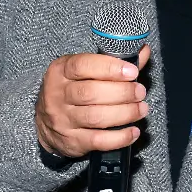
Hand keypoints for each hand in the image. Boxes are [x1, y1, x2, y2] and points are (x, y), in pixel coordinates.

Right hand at [36, 45, 150, 158]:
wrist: (48, 124)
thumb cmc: (73, 90)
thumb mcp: (85, 71)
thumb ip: (114, 62)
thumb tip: (143, 51)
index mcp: (60, 71)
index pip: (82, 66)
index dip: (110, 68)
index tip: (132, 71)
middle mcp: (58, 94)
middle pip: (91, 93)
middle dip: (122, 92)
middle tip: (140, 92)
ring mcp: (63, 119)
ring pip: (96, 117)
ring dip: (125, 113)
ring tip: (141, 109)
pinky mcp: (71, 140)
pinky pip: (98, 140)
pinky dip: (120, 137)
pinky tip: (133, 132)